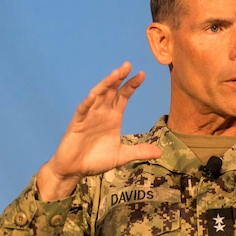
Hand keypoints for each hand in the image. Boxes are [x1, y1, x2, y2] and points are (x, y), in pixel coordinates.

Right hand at [37, 62, 161, 200]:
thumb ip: (138, 152)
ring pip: (97, 96)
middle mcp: (101, 112)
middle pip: (111, 91)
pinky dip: (87, 103)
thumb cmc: (96, 160)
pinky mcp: (77, 124)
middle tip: (128, 65)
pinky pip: (82, 111)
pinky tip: (92, 96)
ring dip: (105, 85)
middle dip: (119, 78)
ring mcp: (88, 116)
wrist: (75, 170)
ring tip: (115, 74)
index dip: (131, 85)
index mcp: (113, 117)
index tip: (142, 74)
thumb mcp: (121, 156)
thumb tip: (160, 153)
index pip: (123, 96)